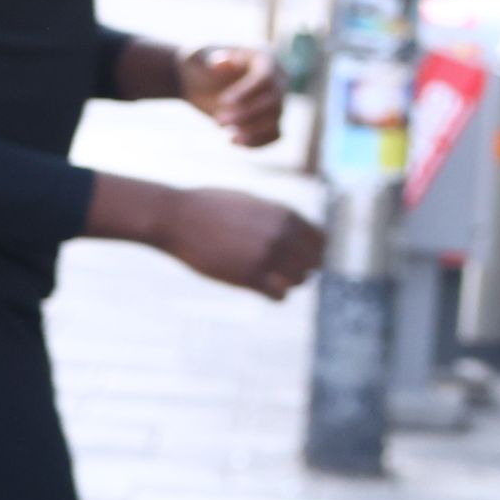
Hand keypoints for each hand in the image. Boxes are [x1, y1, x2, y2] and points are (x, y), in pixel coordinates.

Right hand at [156, 187, 322, 297]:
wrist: (177, 218)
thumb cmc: (212, 207)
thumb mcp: (254, 203)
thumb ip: (279, 218)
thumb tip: (300, 233)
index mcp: (287, 215)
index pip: (322, 241)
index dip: (314, 250)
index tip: (301, 256)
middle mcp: (282, 236)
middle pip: (314, 263)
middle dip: (303, 267)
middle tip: (284, 269)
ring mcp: (267, 258)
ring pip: (300, 281)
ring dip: (289, 282)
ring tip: (270, 277)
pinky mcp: (249, 277)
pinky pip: (280, 296)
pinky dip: (275, 295)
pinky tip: (261, 288)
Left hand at [175, 45, 283, 147]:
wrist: (197, 82)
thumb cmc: (199, 65)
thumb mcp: (198, 56)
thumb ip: (208, 57)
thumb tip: (221, 63)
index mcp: (264, 60)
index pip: (265, 78)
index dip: (248, 92)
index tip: (223, 102)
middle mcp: (277, 80)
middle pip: (274, 101)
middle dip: (247, 114)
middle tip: (219, 121)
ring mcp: (276, 102)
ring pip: (275, 120)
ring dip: (252, 130)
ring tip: (228, 135)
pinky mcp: (270, 120)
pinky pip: (274, 134)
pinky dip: (258, 141)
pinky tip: (233, 141)